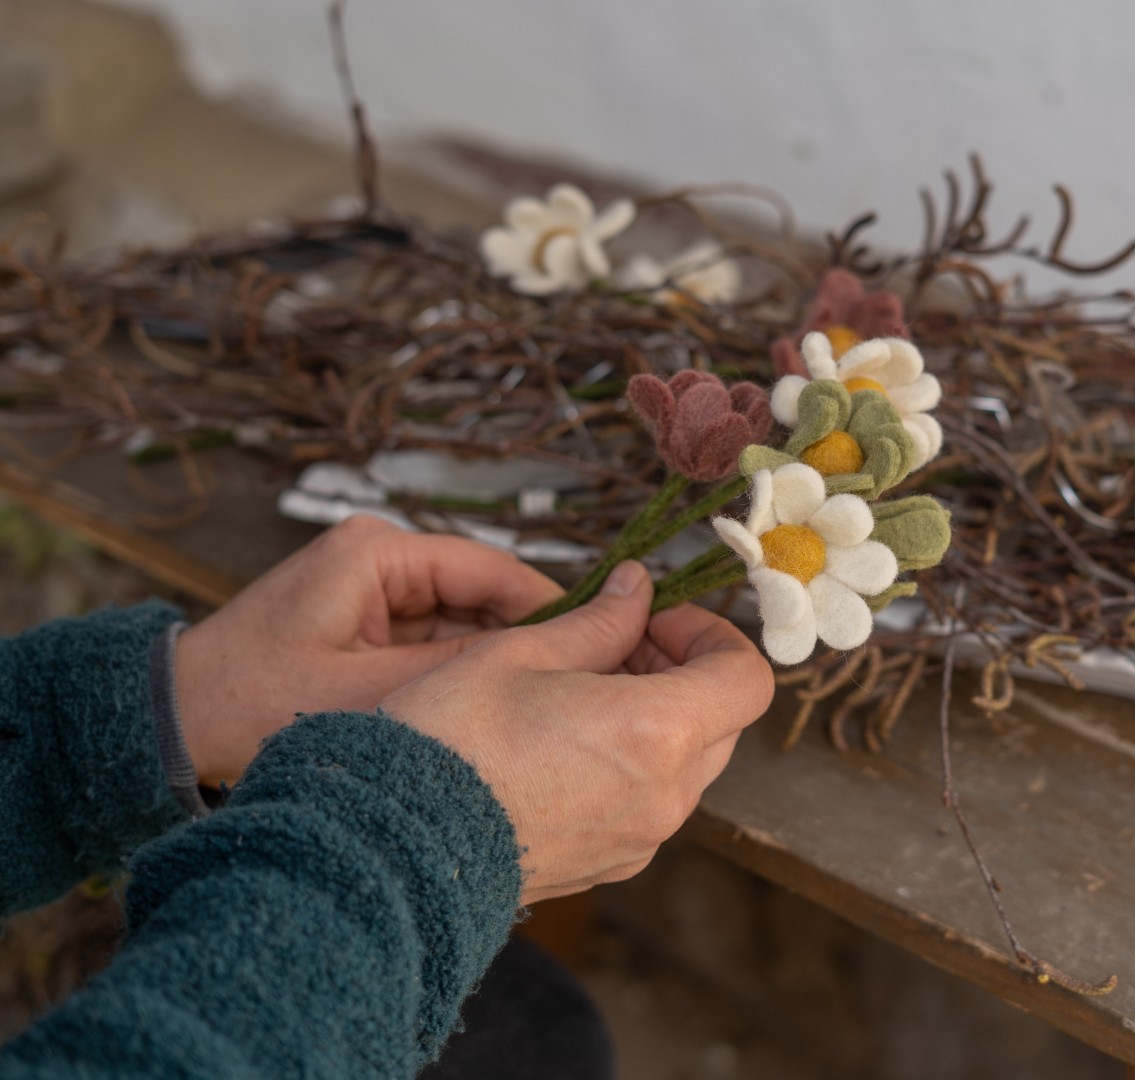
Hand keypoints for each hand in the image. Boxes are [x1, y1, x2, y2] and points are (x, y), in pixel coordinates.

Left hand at [175, 515, 561, 785]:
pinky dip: (460, 675)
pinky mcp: (366, 622)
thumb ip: (461, 670)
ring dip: (495, 663)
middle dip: (528, 642)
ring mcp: (373, 590)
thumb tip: (554, 656)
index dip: (554, 612)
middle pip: (486, 595)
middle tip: (577, 690)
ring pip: (466, 622)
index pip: (494, 571)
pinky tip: (491, 713)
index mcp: (377, 552)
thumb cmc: (247, 703)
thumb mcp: (368, 694)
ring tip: (541, 708)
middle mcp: (380, 557)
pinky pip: (435, 642)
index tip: (603, 651)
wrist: (165, 726)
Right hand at [379, 559, 775, 903]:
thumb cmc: (449, 741)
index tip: (659, 620)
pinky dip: (633, 764)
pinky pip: (650, 802)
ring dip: (658, 718)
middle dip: (681, 671)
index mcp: (656, 732)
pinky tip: (568, 742)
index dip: (714, 636)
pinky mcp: (611, 864)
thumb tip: (638, 589)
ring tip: (582, 691)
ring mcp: (641, 837)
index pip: (747, 678)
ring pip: (687, 763)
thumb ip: (600, 619)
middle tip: (616, 642)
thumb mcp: (522, 651)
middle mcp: (665, 794)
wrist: (392, 846)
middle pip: (721, 720)